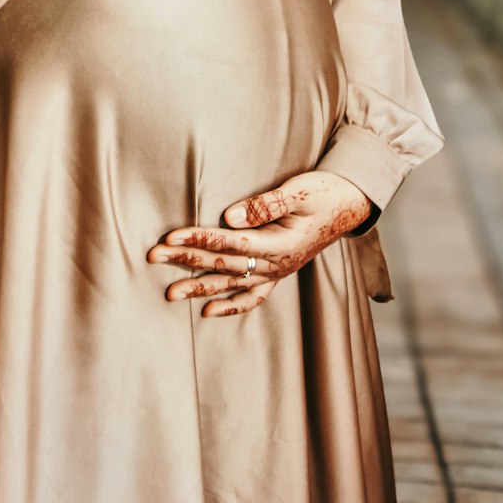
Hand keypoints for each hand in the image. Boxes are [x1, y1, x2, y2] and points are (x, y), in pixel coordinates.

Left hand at [146, 170, 373, 316]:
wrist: (350, 204)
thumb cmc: (324, 192)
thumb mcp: (299, 191)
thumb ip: (266, 205)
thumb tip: (231, 217)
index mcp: (281, 243)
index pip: (229, 243)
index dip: (198, 241)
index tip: (170, 237)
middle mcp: (277, 264)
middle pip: (224, 265)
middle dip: (186, 261)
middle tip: (153, 257)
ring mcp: (278, 271)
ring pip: (232, 284)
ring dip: (199, 287)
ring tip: (169, 293)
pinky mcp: (279, 271)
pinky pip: (253, 297)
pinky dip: (231, 306)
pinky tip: (208, 311)